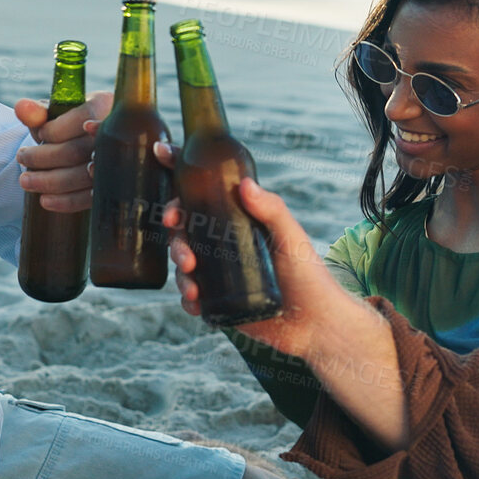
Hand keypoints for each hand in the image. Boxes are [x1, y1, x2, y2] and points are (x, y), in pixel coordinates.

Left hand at [13, 90, 108, 212]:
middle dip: (43, 157)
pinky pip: (89, 198)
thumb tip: (21, 107)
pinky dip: (65, 201)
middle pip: (78, 150)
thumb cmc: (70, 125)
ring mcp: (116, 163)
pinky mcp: (111, 187)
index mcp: (103, 106)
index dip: (55, 130)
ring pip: (82, 176)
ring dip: (49, 181)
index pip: (80, 119)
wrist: (86, 144)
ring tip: (25, 180)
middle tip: (21, 157)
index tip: (39, 133)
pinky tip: (45, 200)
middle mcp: (114, 134)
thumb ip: (38, 111)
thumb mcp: (55, 114)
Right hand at [152, 144, 343, 360]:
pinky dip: (187, 299)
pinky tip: (195, 302)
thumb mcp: (291, 237)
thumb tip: (245, 184)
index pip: (204, 193)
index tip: (162, 154)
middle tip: (183, 250)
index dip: (179, 173)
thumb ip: (272, 209)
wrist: (316, 324)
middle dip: (175, 236)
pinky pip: (191, 296)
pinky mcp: (217, 302)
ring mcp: (219, 273)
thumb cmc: (310, 275)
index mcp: (238, 221)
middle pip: (184, 229)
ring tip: (193, 285)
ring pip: (183, 264)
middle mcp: (224, 244)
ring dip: (180, 271)